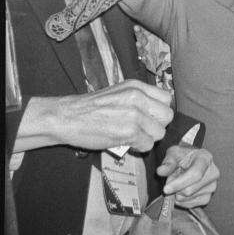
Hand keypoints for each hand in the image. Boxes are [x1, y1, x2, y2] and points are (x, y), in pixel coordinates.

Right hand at [54, 79, 173, 152]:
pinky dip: (137, 148)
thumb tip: (155, 112)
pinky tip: (124, 143)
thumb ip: (137, 99)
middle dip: (156, 126)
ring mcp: (134, 115)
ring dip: (146, 139)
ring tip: (130, 137)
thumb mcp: (117, 93)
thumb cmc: (88, 108)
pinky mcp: (129, 132)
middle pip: (167, 116)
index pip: (166, 99)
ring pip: (159, 133)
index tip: (148, 117)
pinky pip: (147, 145)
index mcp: (135, 86)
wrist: (66, 117)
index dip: (158, 111)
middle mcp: (137, 97)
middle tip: (140, 129)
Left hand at [156, 145, 218, 207]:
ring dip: (177, 193)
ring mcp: (211, 187)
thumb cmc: (183, 156)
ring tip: (176, 182)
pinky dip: (180, 200)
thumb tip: (160, 171)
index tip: (165, 189)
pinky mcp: (207, 197)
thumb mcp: (173, 153)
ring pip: (189, 198)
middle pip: (191, 189)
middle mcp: (212, 174)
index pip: (194, 174)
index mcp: (205, 159)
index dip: (179, 183)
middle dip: (175, 188)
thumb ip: (168, 162)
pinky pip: (190, 204)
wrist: (191, 160)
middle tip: (168, 181)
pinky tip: (178, 191)